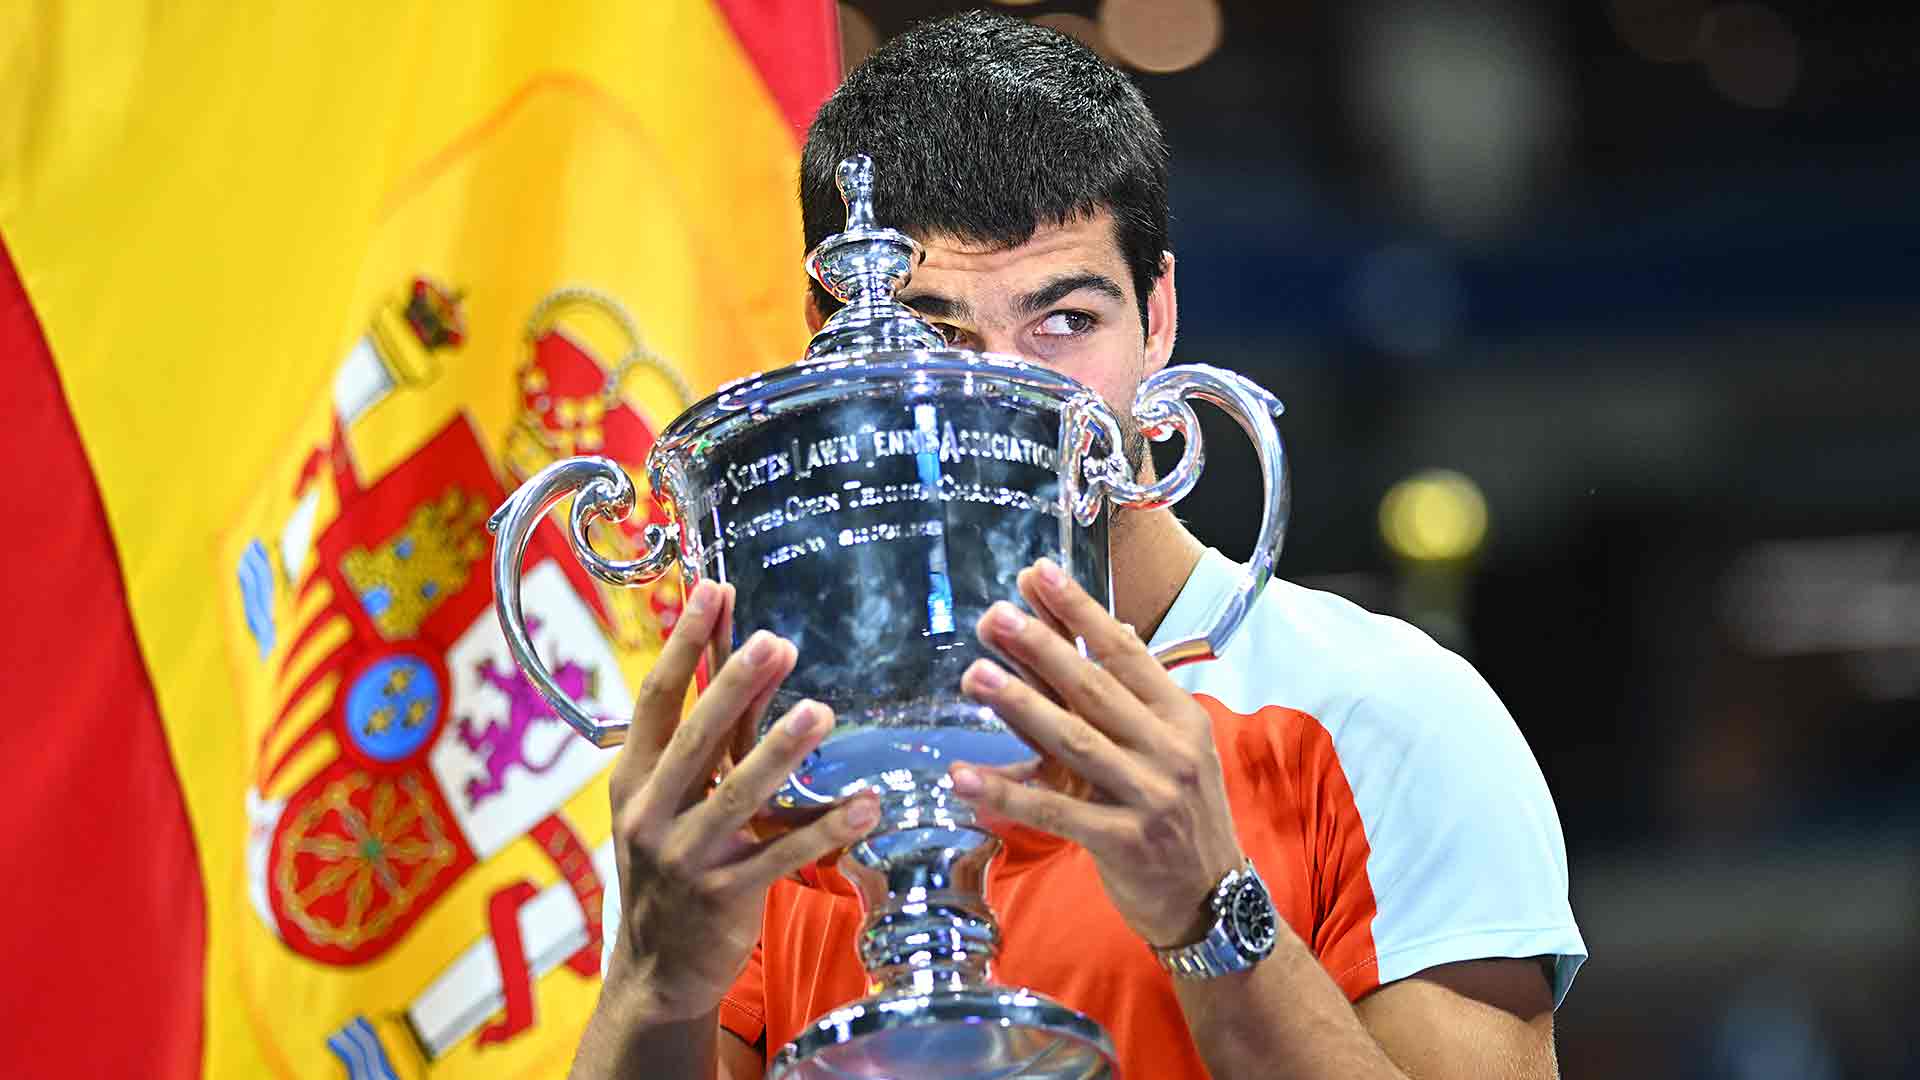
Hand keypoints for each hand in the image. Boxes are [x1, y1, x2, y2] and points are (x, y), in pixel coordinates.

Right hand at [603, 579, 879, 1020]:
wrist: (655, 970)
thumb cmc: (670, 866)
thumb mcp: (664, 803)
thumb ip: (703, 743)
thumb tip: (751, 660)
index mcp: (632, 780)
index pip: (656, 699)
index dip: (683, 644)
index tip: (712, 590)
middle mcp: (650, 814)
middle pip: (695, 738)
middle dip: (734, 687)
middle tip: (776, 641)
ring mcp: (686, 858)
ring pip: (739, 795)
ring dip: (783, 752)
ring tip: (823, 712)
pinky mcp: (725, 896)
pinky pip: (783, 856)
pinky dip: (828, 829)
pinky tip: (868, 804)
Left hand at [951, 558, 1244, 947]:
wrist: (1211, 901)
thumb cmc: (1180, 815)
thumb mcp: (1171, 750)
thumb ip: (1127, 701)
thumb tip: (1098, 632)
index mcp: (1180, 718)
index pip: (1126, 653)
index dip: (1081, 611)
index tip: (1039, 574)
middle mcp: (1169, 751)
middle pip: (1095, 689)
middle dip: (1042, 647)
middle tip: (995, 616)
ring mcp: (1148, 796)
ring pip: (1074, 741)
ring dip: (1019, 706)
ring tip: (973, 674)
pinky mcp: (1122, 841)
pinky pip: (1054, 810)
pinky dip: (1005, 793)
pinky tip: (962, 778)